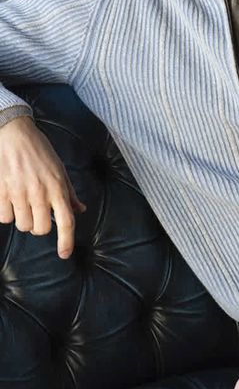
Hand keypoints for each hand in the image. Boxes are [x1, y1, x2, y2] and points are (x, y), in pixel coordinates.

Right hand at [0, 115, 86, 258]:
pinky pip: (4, 217)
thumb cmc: (40, 151)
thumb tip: (80, 209)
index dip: (66, 241)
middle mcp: (40, 193)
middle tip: (38, 214)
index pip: (66, 220)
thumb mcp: (60, 169)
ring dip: (23, 220)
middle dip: (40, 227)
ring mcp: (20, 193)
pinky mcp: (2, 192)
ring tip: (23, 204)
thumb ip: (69, 193)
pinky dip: (7, 214)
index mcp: (58, 187)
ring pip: (22, 225)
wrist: (14, 134)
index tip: (64, 254)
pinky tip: (10, 201)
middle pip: (41, 229)